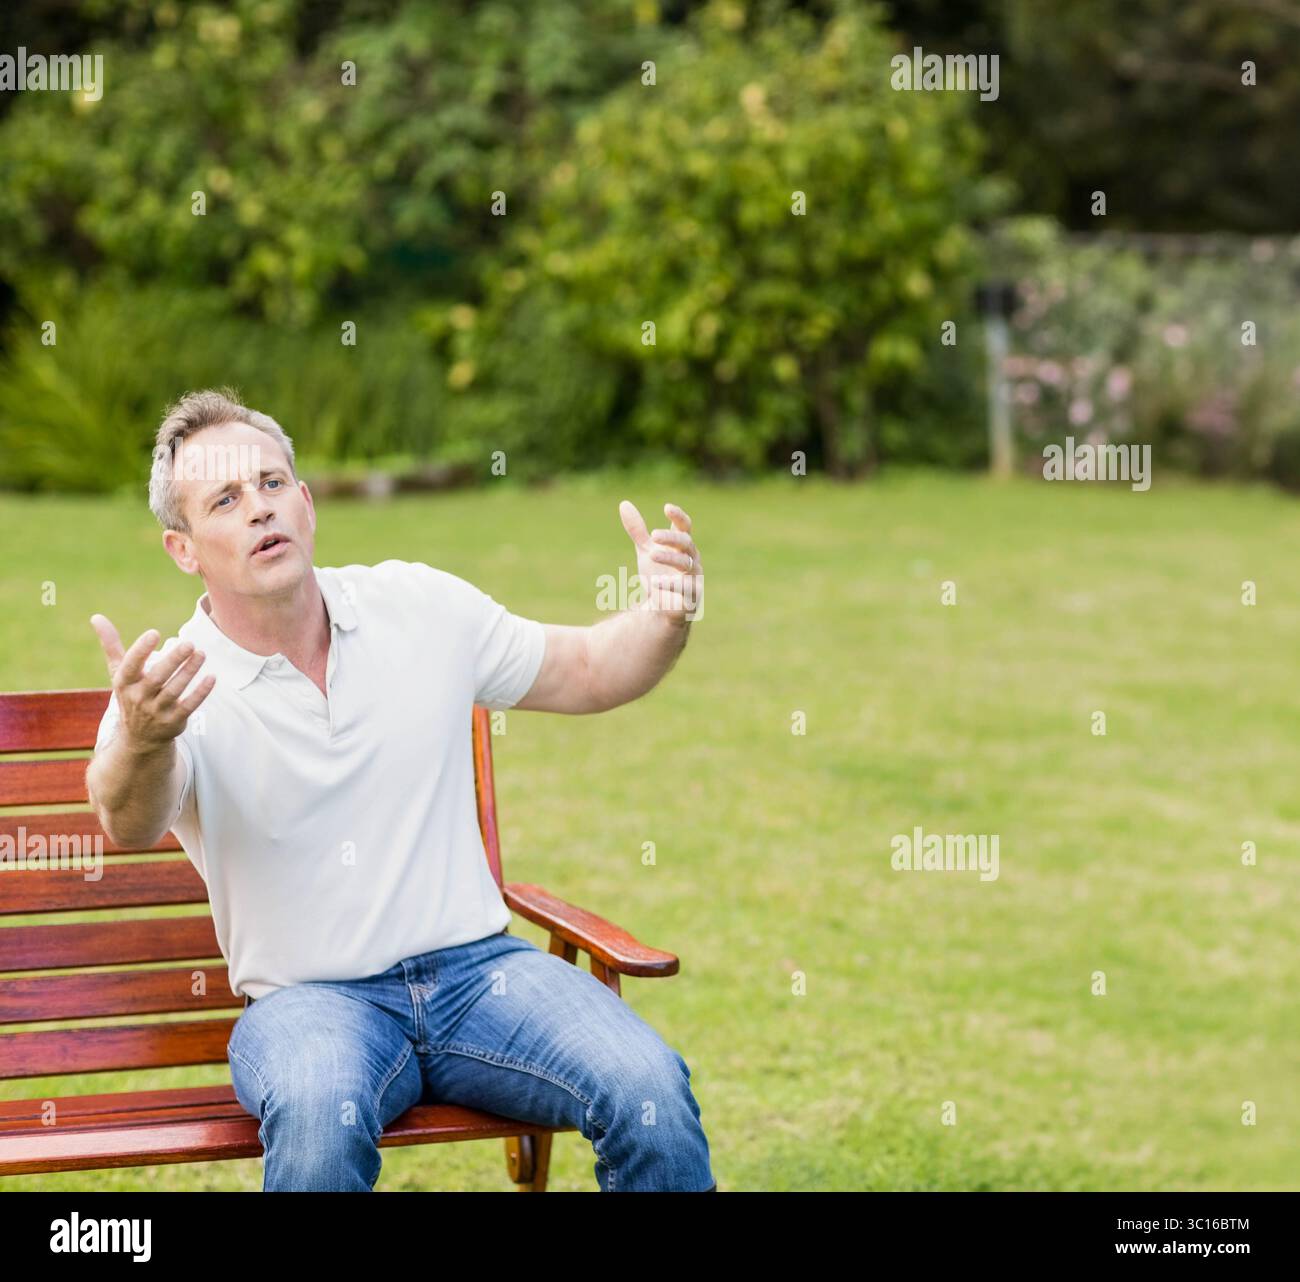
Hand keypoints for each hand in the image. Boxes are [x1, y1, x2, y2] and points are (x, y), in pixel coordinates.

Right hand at [90, 614, 215, 749]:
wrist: (139, 738)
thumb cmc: (131, 694)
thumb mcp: (119, 672)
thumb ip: (111, 645)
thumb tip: (96, 616)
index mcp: (124, 683)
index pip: (131, 665)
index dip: (141, 650)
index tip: (154, 633)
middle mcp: (139, 698)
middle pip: (157, 677)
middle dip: (173, 660)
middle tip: (189, 643)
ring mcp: (156, 711)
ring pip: (174, 690)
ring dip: (189, 672)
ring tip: (201, 653)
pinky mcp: (174, 721)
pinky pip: (189, 706)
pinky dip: (200, 693)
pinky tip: (211, 677)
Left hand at [618, 500, 702, 622]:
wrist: (660, 608)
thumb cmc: (658, 574)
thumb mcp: (645, 550)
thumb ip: (638, 530)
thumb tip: (624, 504)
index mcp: (682, 547)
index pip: (684, 527)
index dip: (678, 516)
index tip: (666, 508)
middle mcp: (691, 559)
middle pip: (686, 543)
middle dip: (671, 538)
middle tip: (653, 536)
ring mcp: (693, 578)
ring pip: (687, 564)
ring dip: (669, 558)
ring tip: (651, 554)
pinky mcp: (691, 597)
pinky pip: (685, 589)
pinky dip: (671, 584)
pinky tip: (655, 582)